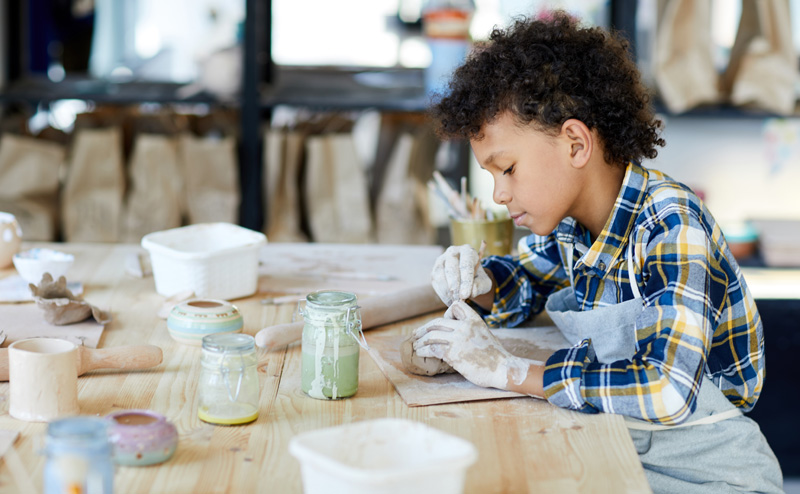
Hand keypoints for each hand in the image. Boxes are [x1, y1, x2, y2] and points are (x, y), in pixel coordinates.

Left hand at [412, 301, 527, 389]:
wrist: (502, 369)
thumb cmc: (495, 356)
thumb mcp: (484, 334)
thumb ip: (470, 330)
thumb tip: (455, 333)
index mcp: (474, 320)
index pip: (455, 306)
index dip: (446, 314)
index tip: (442, 324)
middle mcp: (465, 326)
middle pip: (437, 322)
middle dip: (423, 329)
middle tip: (416, 334)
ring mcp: (458, 339)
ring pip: (431, 335)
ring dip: (420, 341)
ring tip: (415, 346)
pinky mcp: (453, 353)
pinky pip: (432, 348)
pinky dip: (423, 350)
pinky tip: (420, 353)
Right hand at [431, 245, 491, 305]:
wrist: (467, 278)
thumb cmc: (477, 278)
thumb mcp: (484, 282)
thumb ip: (480, 286)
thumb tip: (471, 291)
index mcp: (468, 251)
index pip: (466, 264)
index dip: (465, 280)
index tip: (465, 295)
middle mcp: (453, 251)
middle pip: (451, 267)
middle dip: (455, 285)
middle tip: (459, 299)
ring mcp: (441, 260)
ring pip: (440, 274)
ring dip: (447, 290)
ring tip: (455, 301)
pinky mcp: (435, 270)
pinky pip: (435, 281)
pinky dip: (442, 293)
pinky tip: (449, 300)